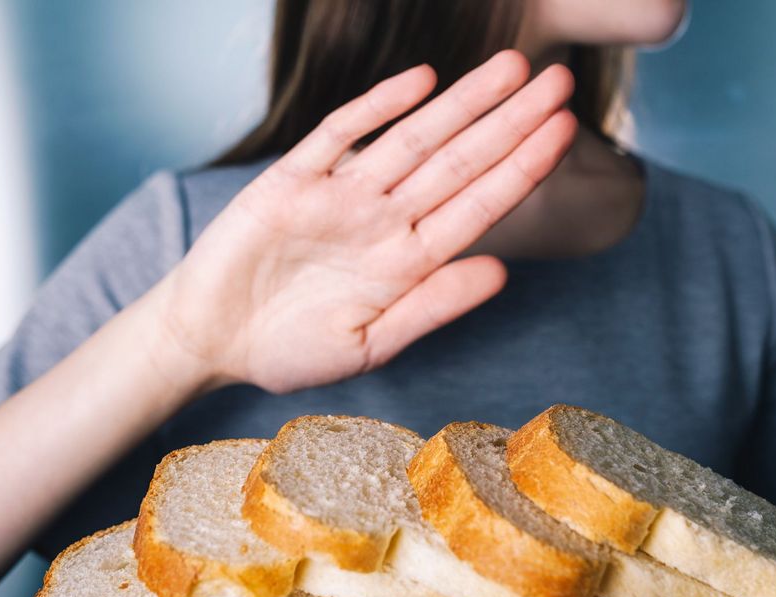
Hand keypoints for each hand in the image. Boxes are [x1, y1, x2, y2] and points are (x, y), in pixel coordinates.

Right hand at [162, 49, 576, 393]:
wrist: (209, 340)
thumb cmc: (288, 351)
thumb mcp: (367, 344)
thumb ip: (431, 308)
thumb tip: (501, 273)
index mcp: (407, 262)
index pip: (478, 206)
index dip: (522, 169)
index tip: (566, 134)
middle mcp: (383, 220)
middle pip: (459, 162)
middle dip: (510, 121)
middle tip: (561, 82)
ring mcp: (340, 196)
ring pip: (412, 138)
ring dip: (461, 103)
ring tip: (512, 67)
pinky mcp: (292, 179)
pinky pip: (340, 134)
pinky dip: (379, 106)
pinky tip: (422, 80)